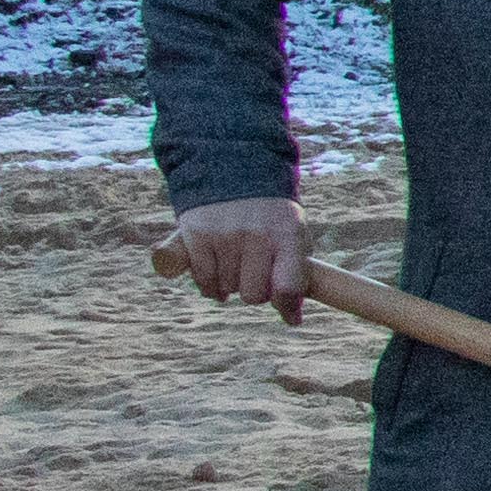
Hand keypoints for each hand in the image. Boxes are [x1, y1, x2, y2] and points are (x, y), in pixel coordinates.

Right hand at [166, 199, 311, 318]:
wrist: (233, 171)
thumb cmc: (270, 215)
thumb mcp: (292, 232)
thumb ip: (295, 271)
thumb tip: (292, 318)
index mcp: (287, 234)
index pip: (289, 285)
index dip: (288, 307)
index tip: (291, 318)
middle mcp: (255, 235)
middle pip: (254, 295)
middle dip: (256, 293)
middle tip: (255, 277)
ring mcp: (223, 235)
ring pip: (227, 290)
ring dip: (231, 286)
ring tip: (236, 266)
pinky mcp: (195, 235)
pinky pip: (203, 280)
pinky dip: (209, 285)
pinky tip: (216, 275)